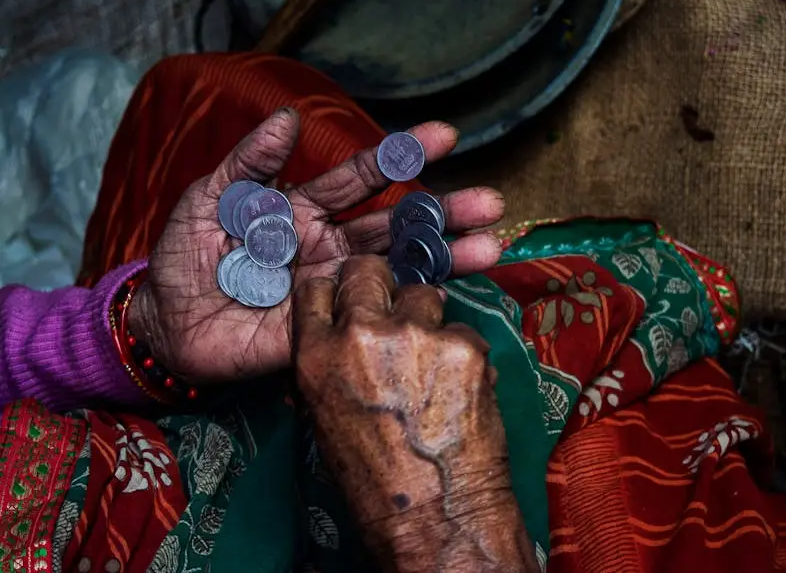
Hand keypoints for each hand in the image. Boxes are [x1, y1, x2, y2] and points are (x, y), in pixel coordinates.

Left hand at [129, 109, 504, 382]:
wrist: (165, 325)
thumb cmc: (186, 258)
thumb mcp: (208, 200)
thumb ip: (247, 164)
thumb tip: (287, 119)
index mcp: (306, 210)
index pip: (362, 178)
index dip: (401, 156)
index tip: (445, 136)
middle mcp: (332, 246)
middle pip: (397, 225)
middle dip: (444, 211)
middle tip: (490, 201)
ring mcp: (337, 289)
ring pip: (398, 270)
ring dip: (445, 257)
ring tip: (491, 246)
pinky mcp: (329, 330)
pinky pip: (372, 317)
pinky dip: (408, 307)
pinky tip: (445, 296)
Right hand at [294, 255, 537, 572]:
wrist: (433, 517)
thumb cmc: (374, 482)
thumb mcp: (326, 419)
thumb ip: (331, 368)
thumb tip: (343, 343)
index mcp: (317, 357)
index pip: (316, 290)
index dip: (337, 291)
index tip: (352, 298)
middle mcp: (361, 335)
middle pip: (368, 272)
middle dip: (383, 285)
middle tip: (398, 308)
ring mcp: (416, 335)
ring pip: (424, 294)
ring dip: (429, 317)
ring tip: (435, 358)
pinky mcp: (463, 346)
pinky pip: (465, 330)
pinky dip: (466, 354)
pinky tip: (464, 387)